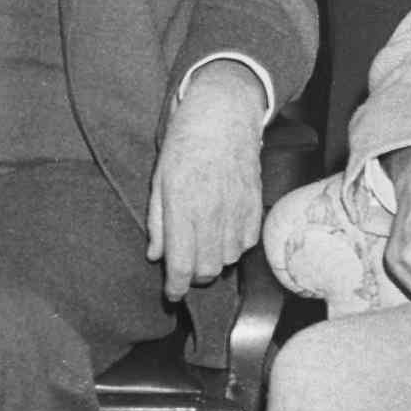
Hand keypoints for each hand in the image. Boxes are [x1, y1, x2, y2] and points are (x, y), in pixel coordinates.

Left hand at [145, 63, 270, 297]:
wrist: (224, 115)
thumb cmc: (185, 143)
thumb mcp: (159, 179)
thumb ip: (158, 221)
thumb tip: (155, 256)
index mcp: (182, 206)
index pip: (181, 264)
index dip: (175, 287)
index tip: (171, 295)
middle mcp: (212, 213)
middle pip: (207, 270)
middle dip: (193, 277)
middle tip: (185, 268)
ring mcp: (237, 210)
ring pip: (228, 260)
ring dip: (214, 261)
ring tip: (204, 245)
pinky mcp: (255, 206)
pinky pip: (246, 244)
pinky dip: (234, 247)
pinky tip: (223, 233)